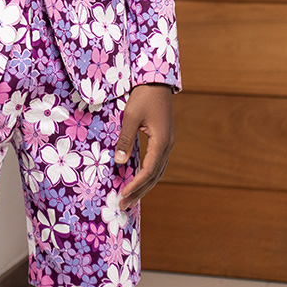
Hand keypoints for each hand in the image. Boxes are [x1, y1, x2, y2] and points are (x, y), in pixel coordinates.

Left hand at [114, 83, 173, 209]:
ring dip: (144, 186)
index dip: (135, 185)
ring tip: (130, 198)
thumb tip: (119, 162)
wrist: (157, 81)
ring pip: (158, 171)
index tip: (122, 195)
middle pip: (154, 176)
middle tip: (124, 205)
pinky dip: (148, 175)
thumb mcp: (131, 116)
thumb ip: (126, 139)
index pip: (148, 171)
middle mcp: (167, 146)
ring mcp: (168, 143)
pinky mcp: (164, 140)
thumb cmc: (143, 96)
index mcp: (161, 142)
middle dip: (139, 192)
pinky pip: (157, 163)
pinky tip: (138, 180)